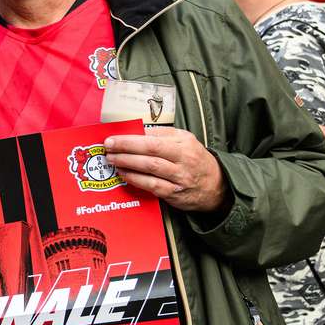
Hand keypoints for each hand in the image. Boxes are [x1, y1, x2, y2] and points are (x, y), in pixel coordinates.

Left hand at [104, 126, 228, 214]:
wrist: (216, 186)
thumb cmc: (195, 160)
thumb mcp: (186, 141)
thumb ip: (163, 135)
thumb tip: (137, 130)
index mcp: (184, 142)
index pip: (154, 137)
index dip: (132, 137)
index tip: (114, 136)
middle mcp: (183, 159)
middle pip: (151, 150)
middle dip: (126, 147)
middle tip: (108, 147)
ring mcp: (179, 177)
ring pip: (150, 168)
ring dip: (128, 163)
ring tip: (112, 159)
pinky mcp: (174, 193)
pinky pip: (152, 185)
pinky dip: (136, 179)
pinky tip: (124, 174)